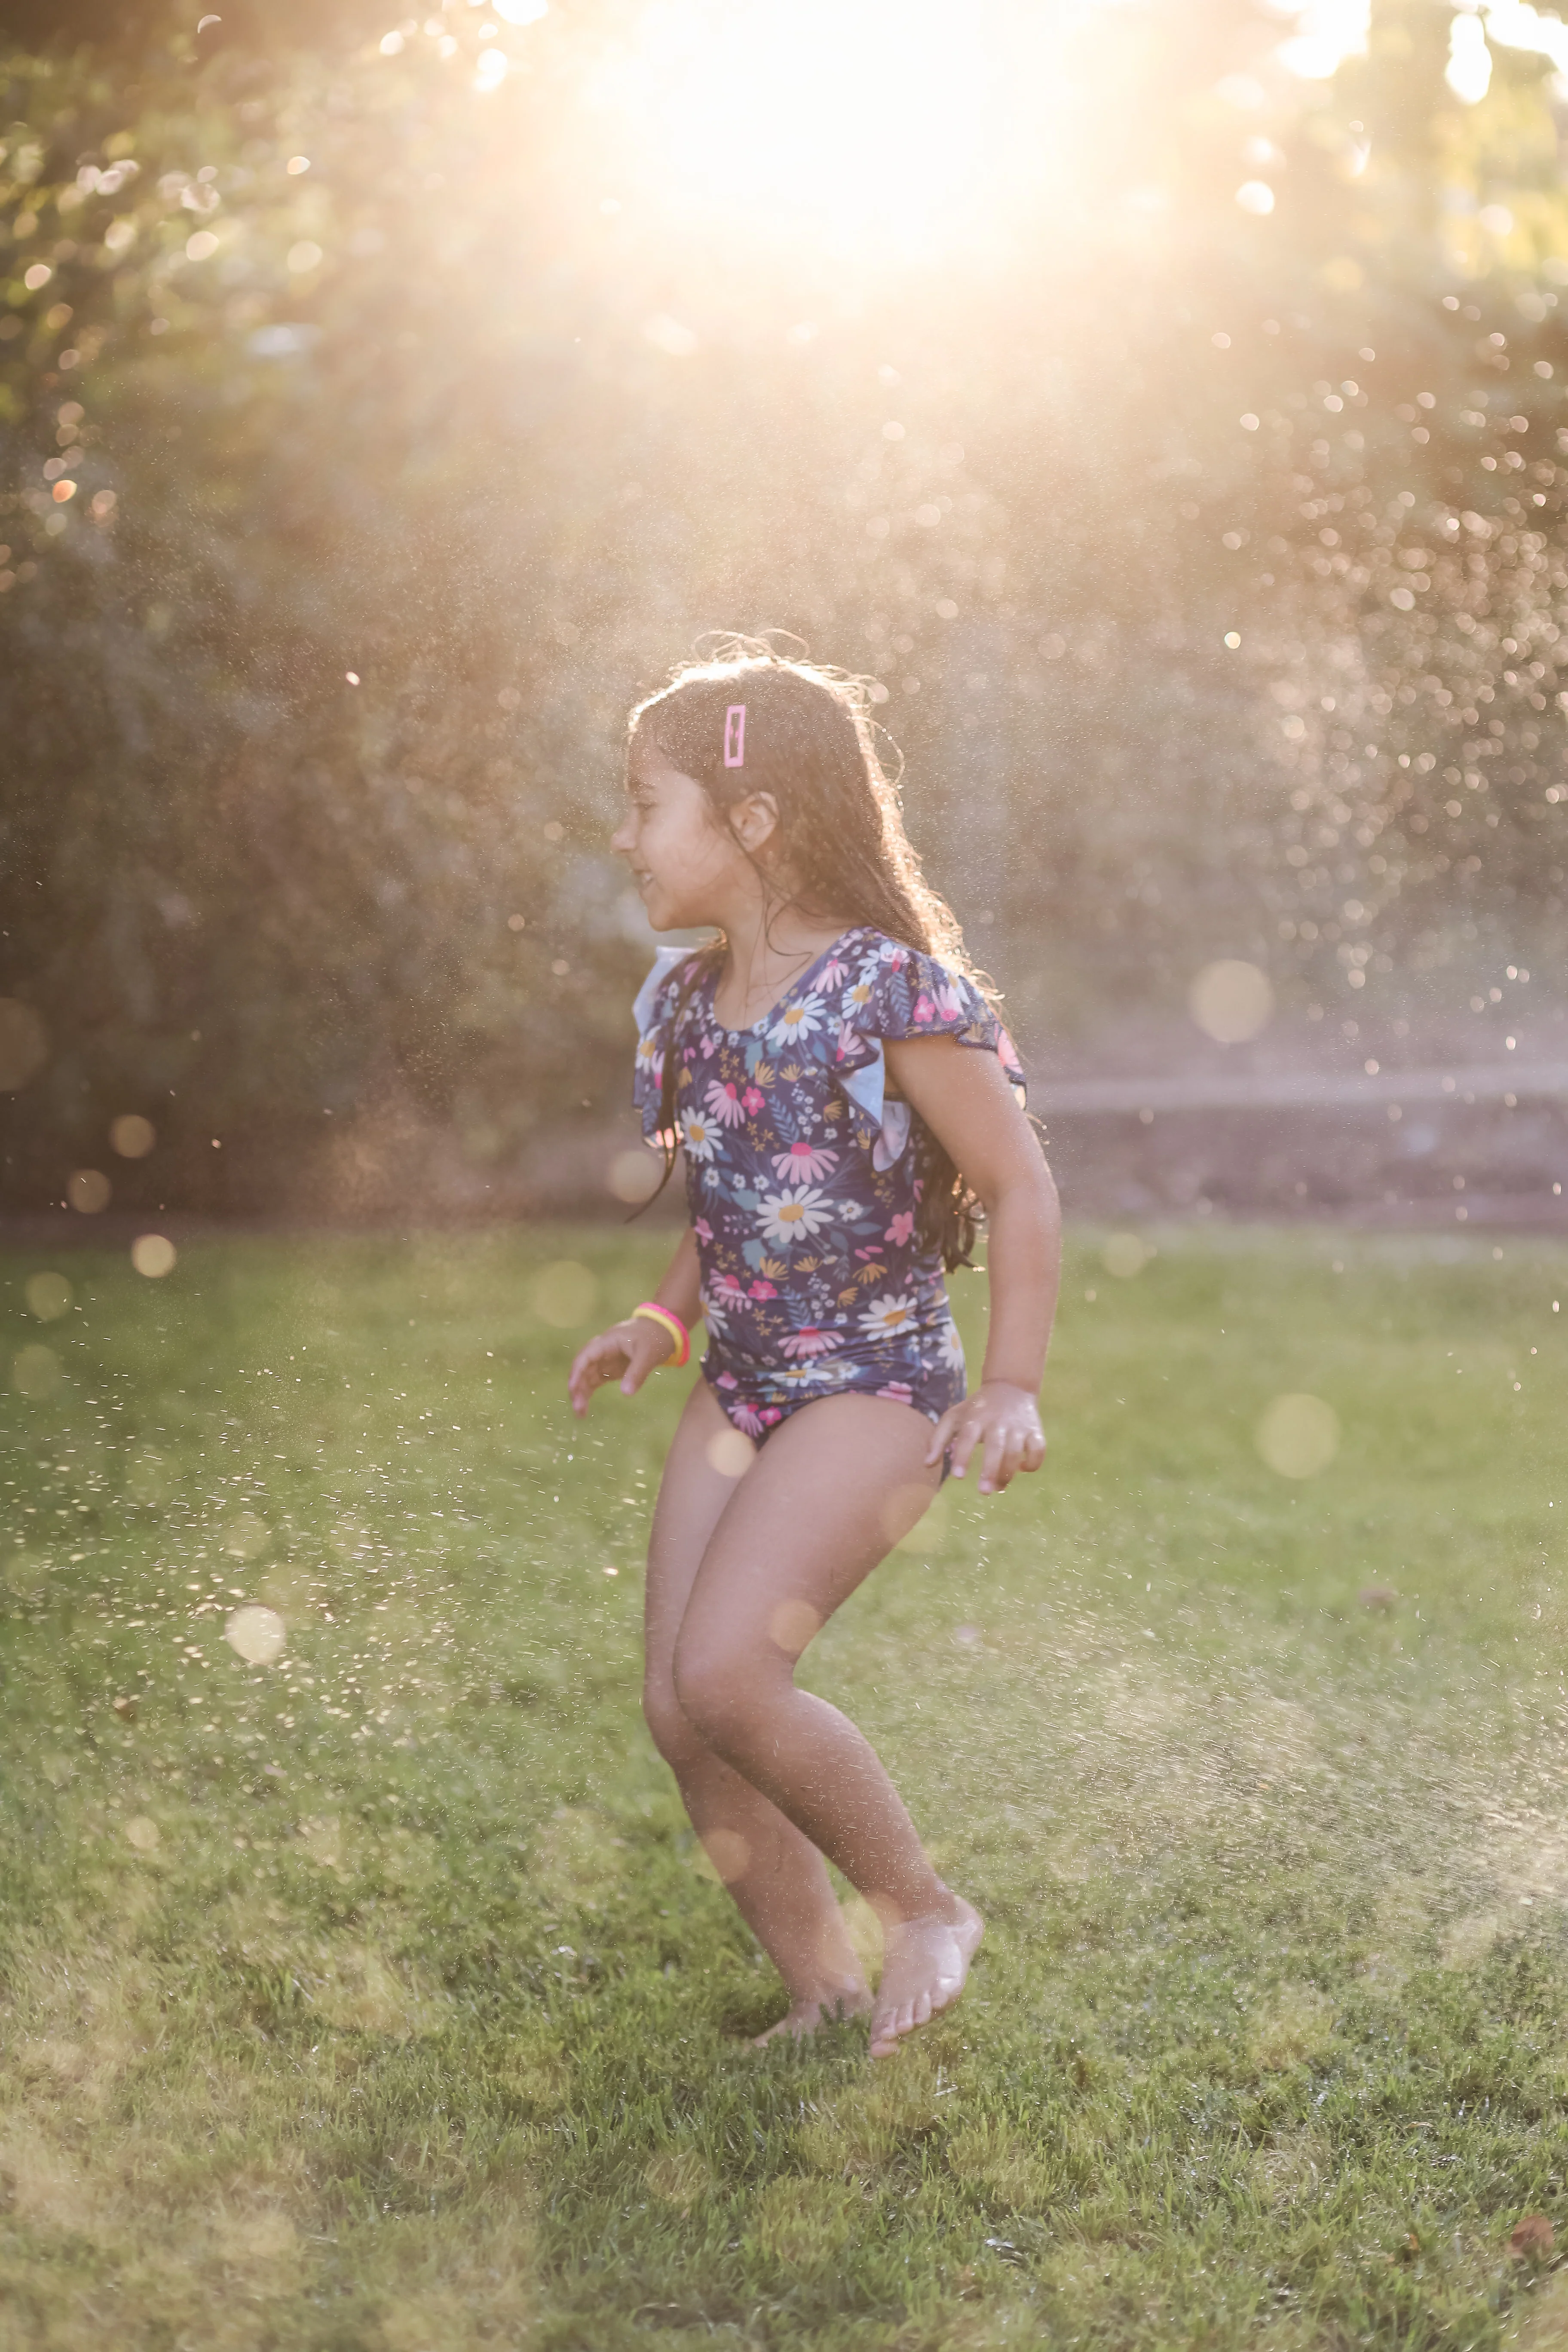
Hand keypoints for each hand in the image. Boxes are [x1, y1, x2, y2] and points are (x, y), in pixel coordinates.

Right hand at [567, 1316, 676, 1416]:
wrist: (662, 1329)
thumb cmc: (654, 1337)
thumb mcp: (649, 1354)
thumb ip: (637, 1373)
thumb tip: (626, 1394)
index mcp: (607, 1342)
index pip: (586, 1357)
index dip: (577, 1372)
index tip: (573, 1389)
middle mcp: (601, 1351)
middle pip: (582, 1368)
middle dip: (577, 1387)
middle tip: (577, 1408)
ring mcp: (604, 1360)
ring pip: (586, 1377)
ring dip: (581, 1393)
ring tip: (579, 1414)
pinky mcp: (610, 1369)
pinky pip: (594, 1381)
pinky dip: (588, 1393)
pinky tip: (584, 1408)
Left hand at [925, 1380, 1044, 1494]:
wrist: (1010, 1386)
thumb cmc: (976, 1409)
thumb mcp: (954, 1417)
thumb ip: (938, 1439)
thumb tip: (927, 1464)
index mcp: (975, 1418)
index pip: (968, 1437)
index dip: (963, 1456)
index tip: (958, 1476)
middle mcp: (997, 1422)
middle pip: (996, 1447)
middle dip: (990, 1470)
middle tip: (984, 1492)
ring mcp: (1018, 1426)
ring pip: (1017, 1451)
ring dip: (1009, 1472)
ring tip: (999, 1487)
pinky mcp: (1035, 1431)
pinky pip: (1039, 1449)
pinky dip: (1034, 1462)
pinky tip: (1023, 1469)